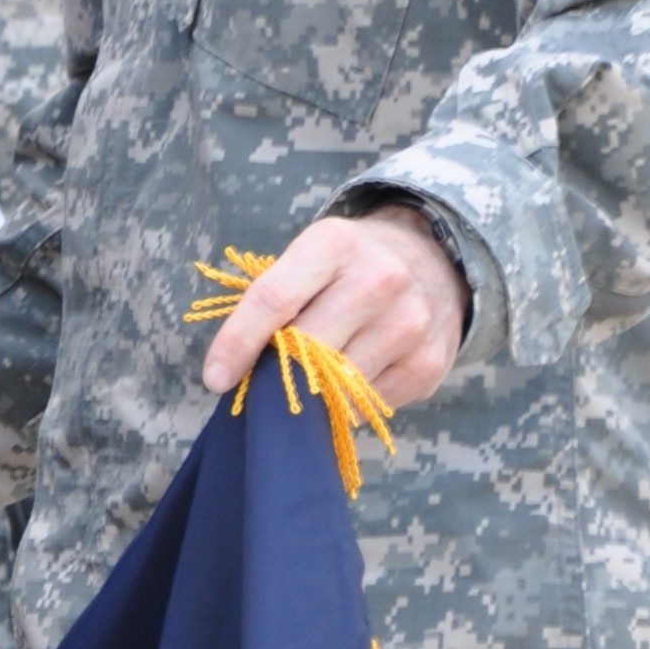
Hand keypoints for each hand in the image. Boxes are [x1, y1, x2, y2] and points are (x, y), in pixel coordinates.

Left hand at [198, 205, 467, 409]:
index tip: (215, 379)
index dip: (237, 343)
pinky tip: (348, 381)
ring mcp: (409, 323)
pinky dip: (345, 403)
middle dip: (273, 375)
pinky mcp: (426, 364)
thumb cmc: (349, 266)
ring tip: (306, 383)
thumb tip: (231, 371)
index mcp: (334, 244)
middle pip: (304, 348)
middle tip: (258, 388)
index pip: (273, 298)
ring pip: (335, 385)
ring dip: (310, 395)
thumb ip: (273, 301)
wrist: (435, 260)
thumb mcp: (311, 257)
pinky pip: (366, 404)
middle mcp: (379, 279)